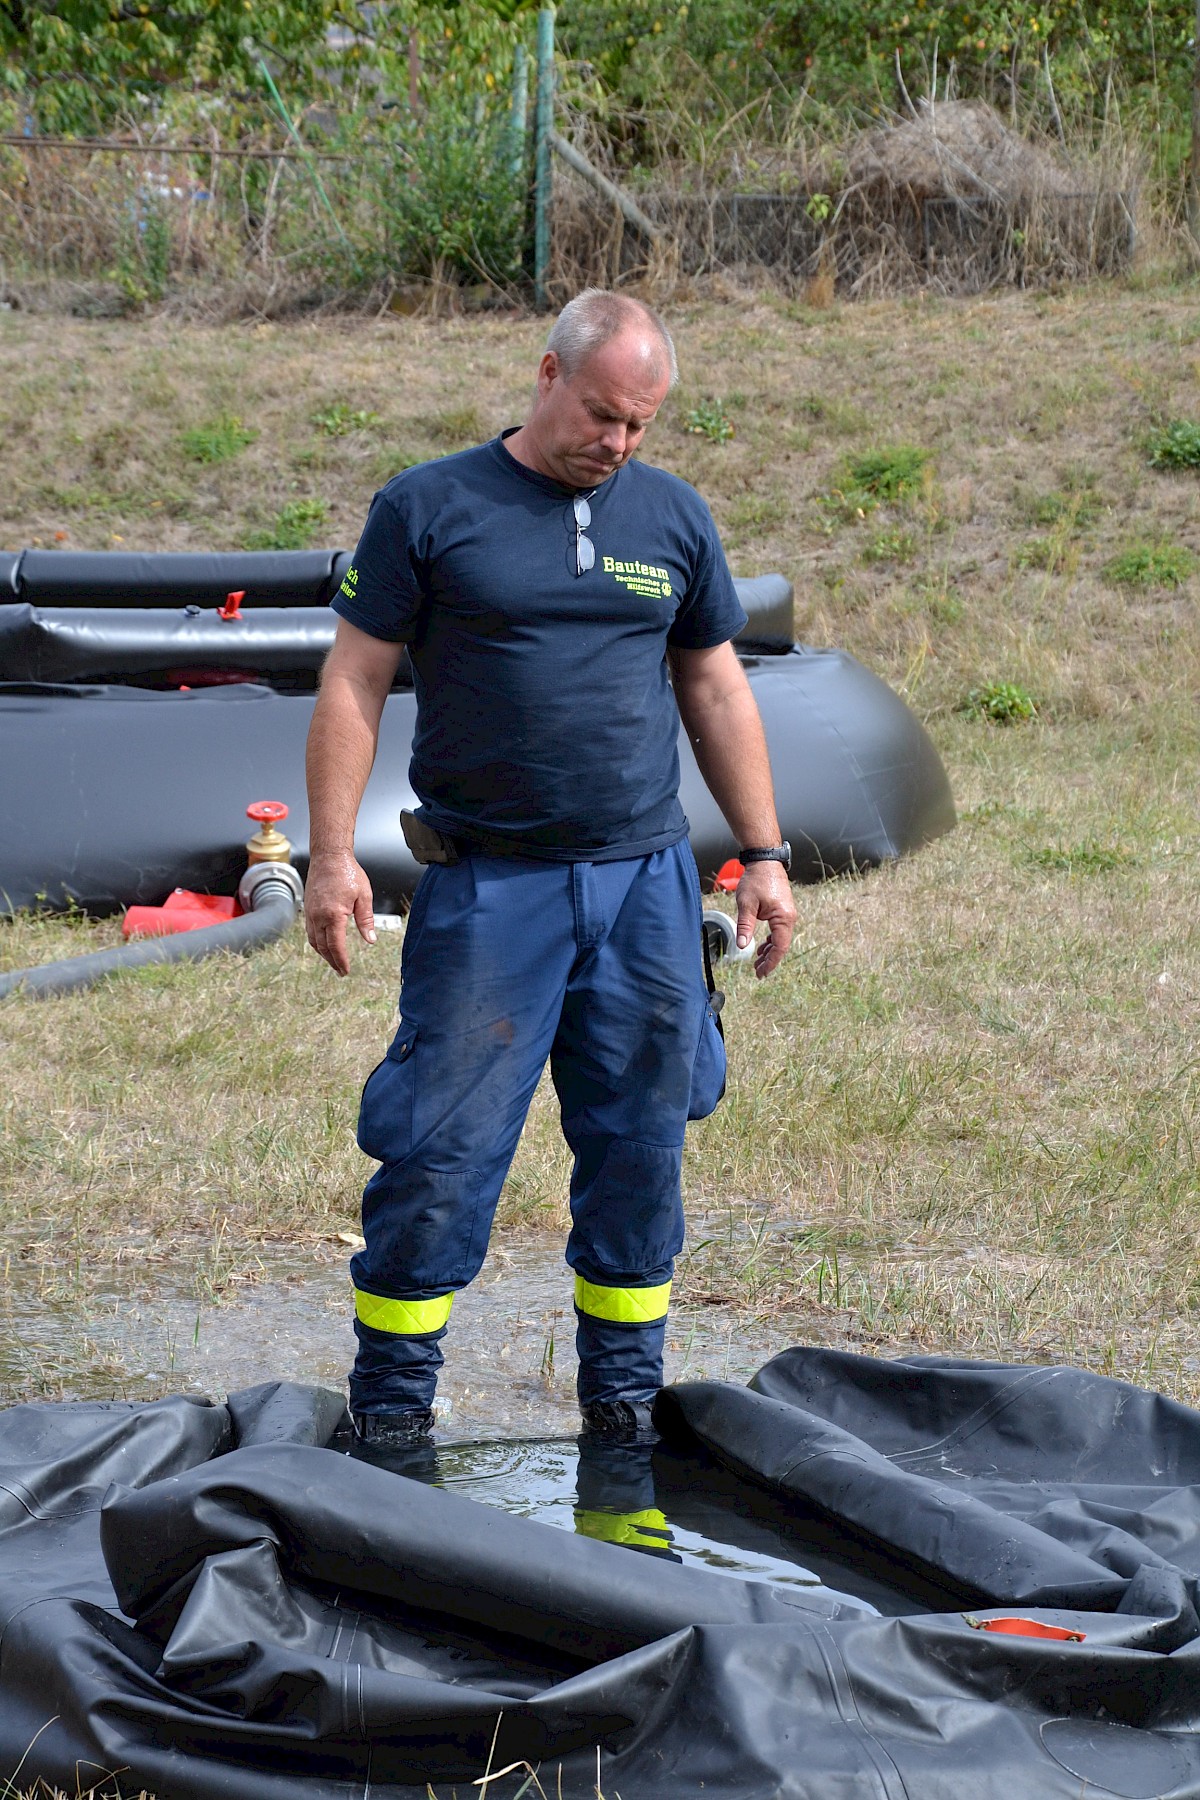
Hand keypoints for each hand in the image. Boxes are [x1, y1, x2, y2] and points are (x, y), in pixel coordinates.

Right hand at [304, 848, 376, 975]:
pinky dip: (316, 942)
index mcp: (333, 914)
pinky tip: (324, 944)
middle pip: (323, 947)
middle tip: (341, 971)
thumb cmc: (348, 872)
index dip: (341, 960)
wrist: (329, 856)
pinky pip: (310, 931)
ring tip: (333, 961)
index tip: (346, 970)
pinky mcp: (308, 908)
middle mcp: (318, 916)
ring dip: (323, 953)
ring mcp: (310, 912)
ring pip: (314, 940)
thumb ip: (366, 920)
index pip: (336, 946)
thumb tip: (370, 940)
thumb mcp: (364, 896)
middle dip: (332, 961)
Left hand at [735, 860, 795, 978]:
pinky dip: (771, 941)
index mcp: (783, 917)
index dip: (770, 962)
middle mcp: (789, 917)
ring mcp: (787, 914)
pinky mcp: (782, 911)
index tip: (761, 973)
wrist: (765, 861)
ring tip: (757, 962)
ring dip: (769, 951)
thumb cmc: (756, 880)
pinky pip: (779, 931)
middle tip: (757, 972)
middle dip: (769, 960)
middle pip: (781, 945)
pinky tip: (761, 947)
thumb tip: (741, 946)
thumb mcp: (746, 904)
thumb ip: (745, 926)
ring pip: (780, 939)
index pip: (779, 947)